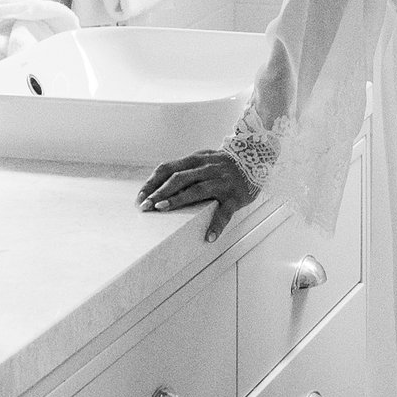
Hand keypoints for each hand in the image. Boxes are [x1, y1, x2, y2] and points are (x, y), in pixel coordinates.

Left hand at [137, 147, 259, 242]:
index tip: (140, 197)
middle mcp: (208, 168)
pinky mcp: (236, 196)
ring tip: (163, 210)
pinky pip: (225, 212)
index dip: (152, 182)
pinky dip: (217, 225)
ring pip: (197, 190)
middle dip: (159, 192)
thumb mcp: (203, 160)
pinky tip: (209, 237)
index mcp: (196, 159)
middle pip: (179, 178)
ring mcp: (222, 182)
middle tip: (146, 206)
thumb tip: (158, 185)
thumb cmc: (224, 164)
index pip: (168, 168)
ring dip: (178, 200)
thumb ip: (185, 169)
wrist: (257, 158)